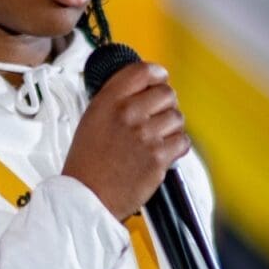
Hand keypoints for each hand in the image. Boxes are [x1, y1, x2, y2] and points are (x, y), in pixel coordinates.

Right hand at [63, 61, 189, 220]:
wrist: (87, 197)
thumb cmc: (87, 163)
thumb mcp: (91, 120)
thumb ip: (114, 101)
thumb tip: (139, 89)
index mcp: (108, 102)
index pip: (143, 71)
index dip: (157, 74)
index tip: (160, 80)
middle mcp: (128, 114)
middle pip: (167, 93)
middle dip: (166, 104)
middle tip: (157, 117)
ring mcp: (145, 135)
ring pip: (177, 117)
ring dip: (171, 127)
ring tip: (157, 139)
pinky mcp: (158, 157)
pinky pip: (182, 141)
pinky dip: (177, 147)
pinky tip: (163, 153)